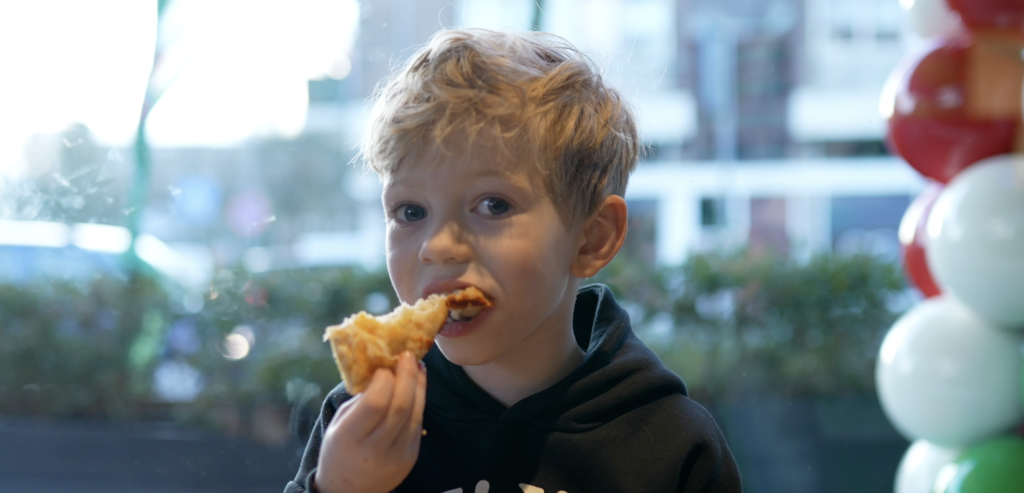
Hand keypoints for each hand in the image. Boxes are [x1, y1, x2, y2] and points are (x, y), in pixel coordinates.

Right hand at [314, 351, 426, 492]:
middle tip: (408, 355)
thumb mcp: (338, 424)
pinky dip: (419, 401)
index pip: (375, 403)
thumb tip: (382, 368)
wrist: (349, 491)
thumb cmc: (339, 451)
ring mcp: (397, 455)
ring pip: (415, 413)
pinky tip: (417, 386)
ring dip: (419, 385)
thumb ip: (359, 400)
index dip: (384, 379)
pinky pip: (418, 423)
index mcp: (350, 438)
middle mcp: (375, 449)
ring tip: (417, 365)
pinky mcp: (411, 457)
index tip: (384, 365)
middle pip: (400, 406)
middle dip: (407, 376)